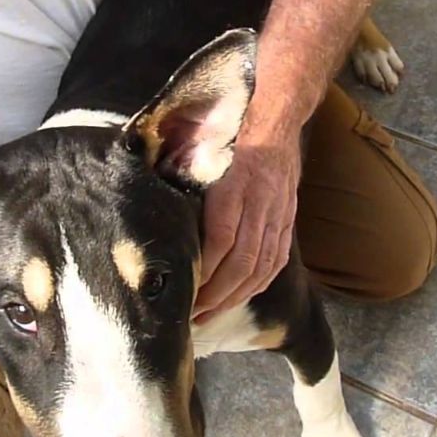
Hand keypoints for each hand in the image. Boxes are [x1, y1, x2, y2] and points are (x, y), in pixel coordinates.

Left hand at [193, 117, 302, 323]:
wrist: (275, 121)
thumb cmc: (228, 135)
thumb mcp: (200, 151)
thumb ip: (181, 180)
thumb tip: (149, 208)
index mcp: (233, 186)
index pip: (220, 239)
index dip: (203, 270)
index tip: (184, 290)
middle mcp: (258, 203)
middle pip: (241, 262)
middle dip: (215, 295)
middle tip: (191, 315)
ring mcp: (277, 214)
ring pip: (260, 267)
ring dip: (234, 297)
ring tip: (209, 314)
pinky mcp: (287, 221)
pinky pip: (276, 261)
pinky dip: (257, 285)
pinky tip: (239, 298)